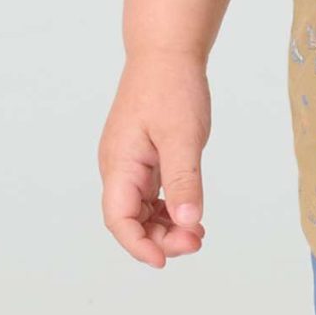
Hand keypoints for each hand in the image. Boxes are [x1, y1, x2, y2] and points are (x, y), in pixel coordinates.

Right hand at [99, 52, 211, 267]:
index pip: (119, 219)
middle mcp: (118, 168)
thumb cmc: (171, 88)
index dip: (139, 245)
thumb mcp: (183, 137)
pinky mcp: (143, 159)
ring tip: (197, 234)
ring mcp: (130, 164)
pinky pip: (151, 196)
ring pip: (141, 211)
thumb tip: (188, 221)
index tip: (166, 260)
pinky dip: (169, 210)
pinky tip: (191, 216)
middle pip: (130, 220)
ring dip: (166, 227)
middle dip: (160, 238)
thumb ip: (184, 180)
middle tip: (197, 241)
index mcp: (119, 164)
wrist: (166, 54)